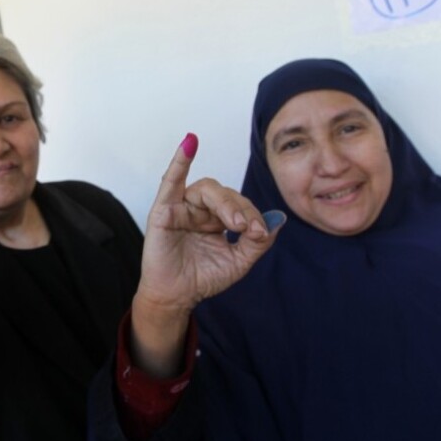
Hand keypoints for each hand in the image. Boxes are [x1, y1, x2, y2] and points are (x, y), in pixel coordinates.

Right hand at [130, 133, 283, 376]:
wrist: (178, 297)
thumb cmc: (202, 278)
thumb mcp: (239, 261)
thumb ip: (257, 242)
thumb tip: (276, 220)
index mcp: (216, 219)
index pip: (239, 205)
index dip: (253, 215)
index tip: (260, 233)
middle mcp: (199, 209)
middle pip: (225, 195)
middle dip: (241, 209)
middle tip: (247, 229)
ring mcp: (181, 207)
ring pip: (207, 190)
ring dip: (224, 203)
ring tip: (233, 223)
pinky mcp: (163, 210)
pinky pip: (171, 181)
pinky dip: (180, 159)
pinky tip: (190, 142)